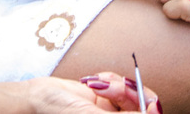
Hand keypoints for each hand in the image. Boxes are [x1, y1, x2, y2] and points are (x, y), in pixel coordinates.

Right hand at [7, 72, 159, 111]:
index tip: (152, 102)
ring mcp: (111, 111)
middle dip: (131, 93)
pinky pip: (119, 84)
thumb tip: (151, 113)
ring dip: (116, 85)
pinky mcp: (105, 97)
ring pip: (132, 93)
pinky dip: (108, 79)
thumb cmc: (58, 111)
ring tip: (97, 85)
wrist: (37, 97)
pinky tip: (91, 82)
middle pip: (142, 106)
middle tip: (119, 86)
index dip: (150, 111)